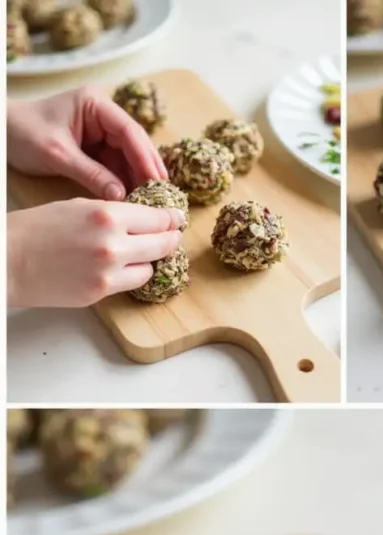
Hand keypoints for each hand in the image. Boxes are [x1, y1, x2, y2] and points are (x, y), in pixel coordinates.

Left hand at [7, 86, 166, 199]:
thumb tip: (121, 198)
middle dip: (147, 169)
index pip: (128, 131)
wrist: (4, 133)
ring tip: (152, 202)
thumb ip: (91, 175)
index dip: (146, 157)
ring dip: (138, 179)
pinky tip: (135, 199)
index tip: (158, 182)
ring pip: (128, 157)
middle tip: (163, 196)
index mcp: (95, 104)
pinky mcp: (96, 149)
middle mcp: (103, 115)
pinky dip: (125, 182)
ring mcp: (101, 132)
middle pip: (135, 144)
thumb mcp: (58, 155)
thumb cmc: (24, 134)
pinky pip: (117, 166)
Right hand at [8, 198, 184, 307]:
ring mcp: (109, 271)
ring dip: (149, 260)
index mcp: (107, 214)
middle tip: (173, 237)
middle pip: (162, 244)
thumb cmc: (39, 228)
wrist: (11, 259)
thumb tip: (145, 218)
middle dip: (170, 240)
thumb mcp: (79, 206)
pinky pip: (131, 283)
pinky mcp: (101, 292)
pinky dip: (131, 275)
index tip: (178, 220)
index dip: (171, 219)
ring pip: (150, 267)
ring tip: (140, 254)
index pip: (156, 218)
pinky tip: (123, 268)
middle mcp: (113, 243)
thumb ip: (115, 212)